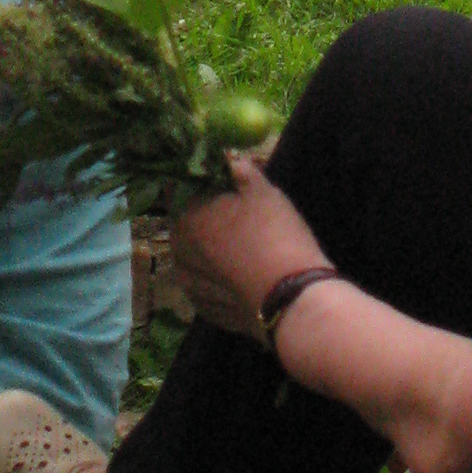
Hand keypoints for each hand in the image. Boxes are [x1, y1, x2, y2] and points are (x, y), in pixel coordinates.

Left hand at [169, 157, 327, 338]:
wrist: (292, 297)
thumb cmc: (274, 235)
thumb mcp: (262, 191)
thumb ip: (240, 170)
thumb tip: (228, 158)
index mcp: (186, 220)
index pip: (185, 195)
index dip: (205, 189)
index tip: (224, 189)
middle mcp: (179, 256)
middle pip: (188, 230)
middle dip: (205, 222)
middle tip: (235, 219)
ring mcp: (192, 289)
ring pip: (195, 262)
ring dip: (209, 253)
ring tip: (239, 250)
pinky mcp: (209, 314)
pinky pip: (207, 289)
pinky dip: (218, 281)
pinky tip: (239, 276)